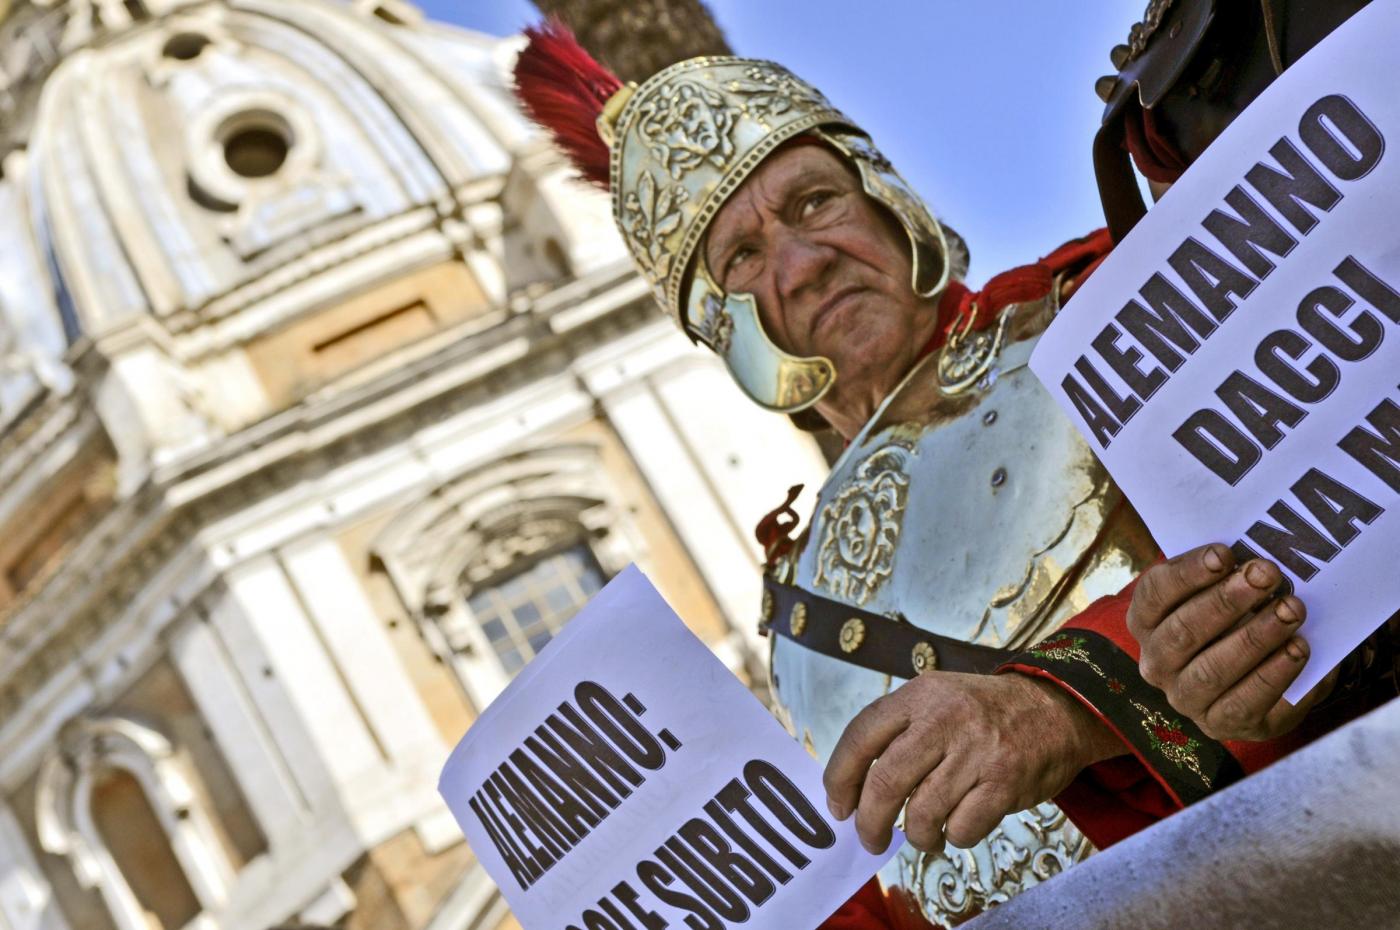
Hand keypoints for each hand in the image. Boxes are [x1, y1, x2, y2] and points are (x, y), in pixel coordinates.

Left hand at [822, 671, 1122, 854]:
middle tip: (868, 838)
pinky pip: (961, 828)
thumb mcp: (936, 698)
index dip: (840, 778)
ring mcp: (976, 751)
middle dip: (869, 821)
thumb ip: (896, 731)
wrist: (1056, 707)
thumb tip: (853, 787)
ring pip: (922, 812)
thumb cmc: (984, 712)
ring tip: (922, 835)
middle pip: (886, 781)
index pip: (861, 736)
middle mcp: (945, 719)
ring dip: (915, 835)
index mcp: (919, 695)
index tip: (838, 807)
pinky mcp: (1005, 781)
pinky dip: (952, 837)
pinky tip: (957, 827)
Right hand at [1128, 544, 1337, 741]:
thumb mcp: (1227, 593)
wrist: (1262, 673)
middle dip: (1228, 600)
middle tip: (1267, 574)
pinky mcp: (1220, 725)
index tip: (1225, 554)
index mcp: (1146, 621)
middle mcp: (1156, 663)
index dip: (1188, 572)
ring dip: (1256, 636)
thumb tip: (1257, 560)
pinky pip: (1244, 702)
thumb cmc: (1239, 619)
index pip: (1155, 592)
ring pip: (1212, 670)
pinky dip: (1275, 673)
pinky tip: (1299, 648)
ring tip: (1292, 609)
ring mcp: (1184, 698)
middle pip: (1183, 630)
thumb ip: (1230, 576)